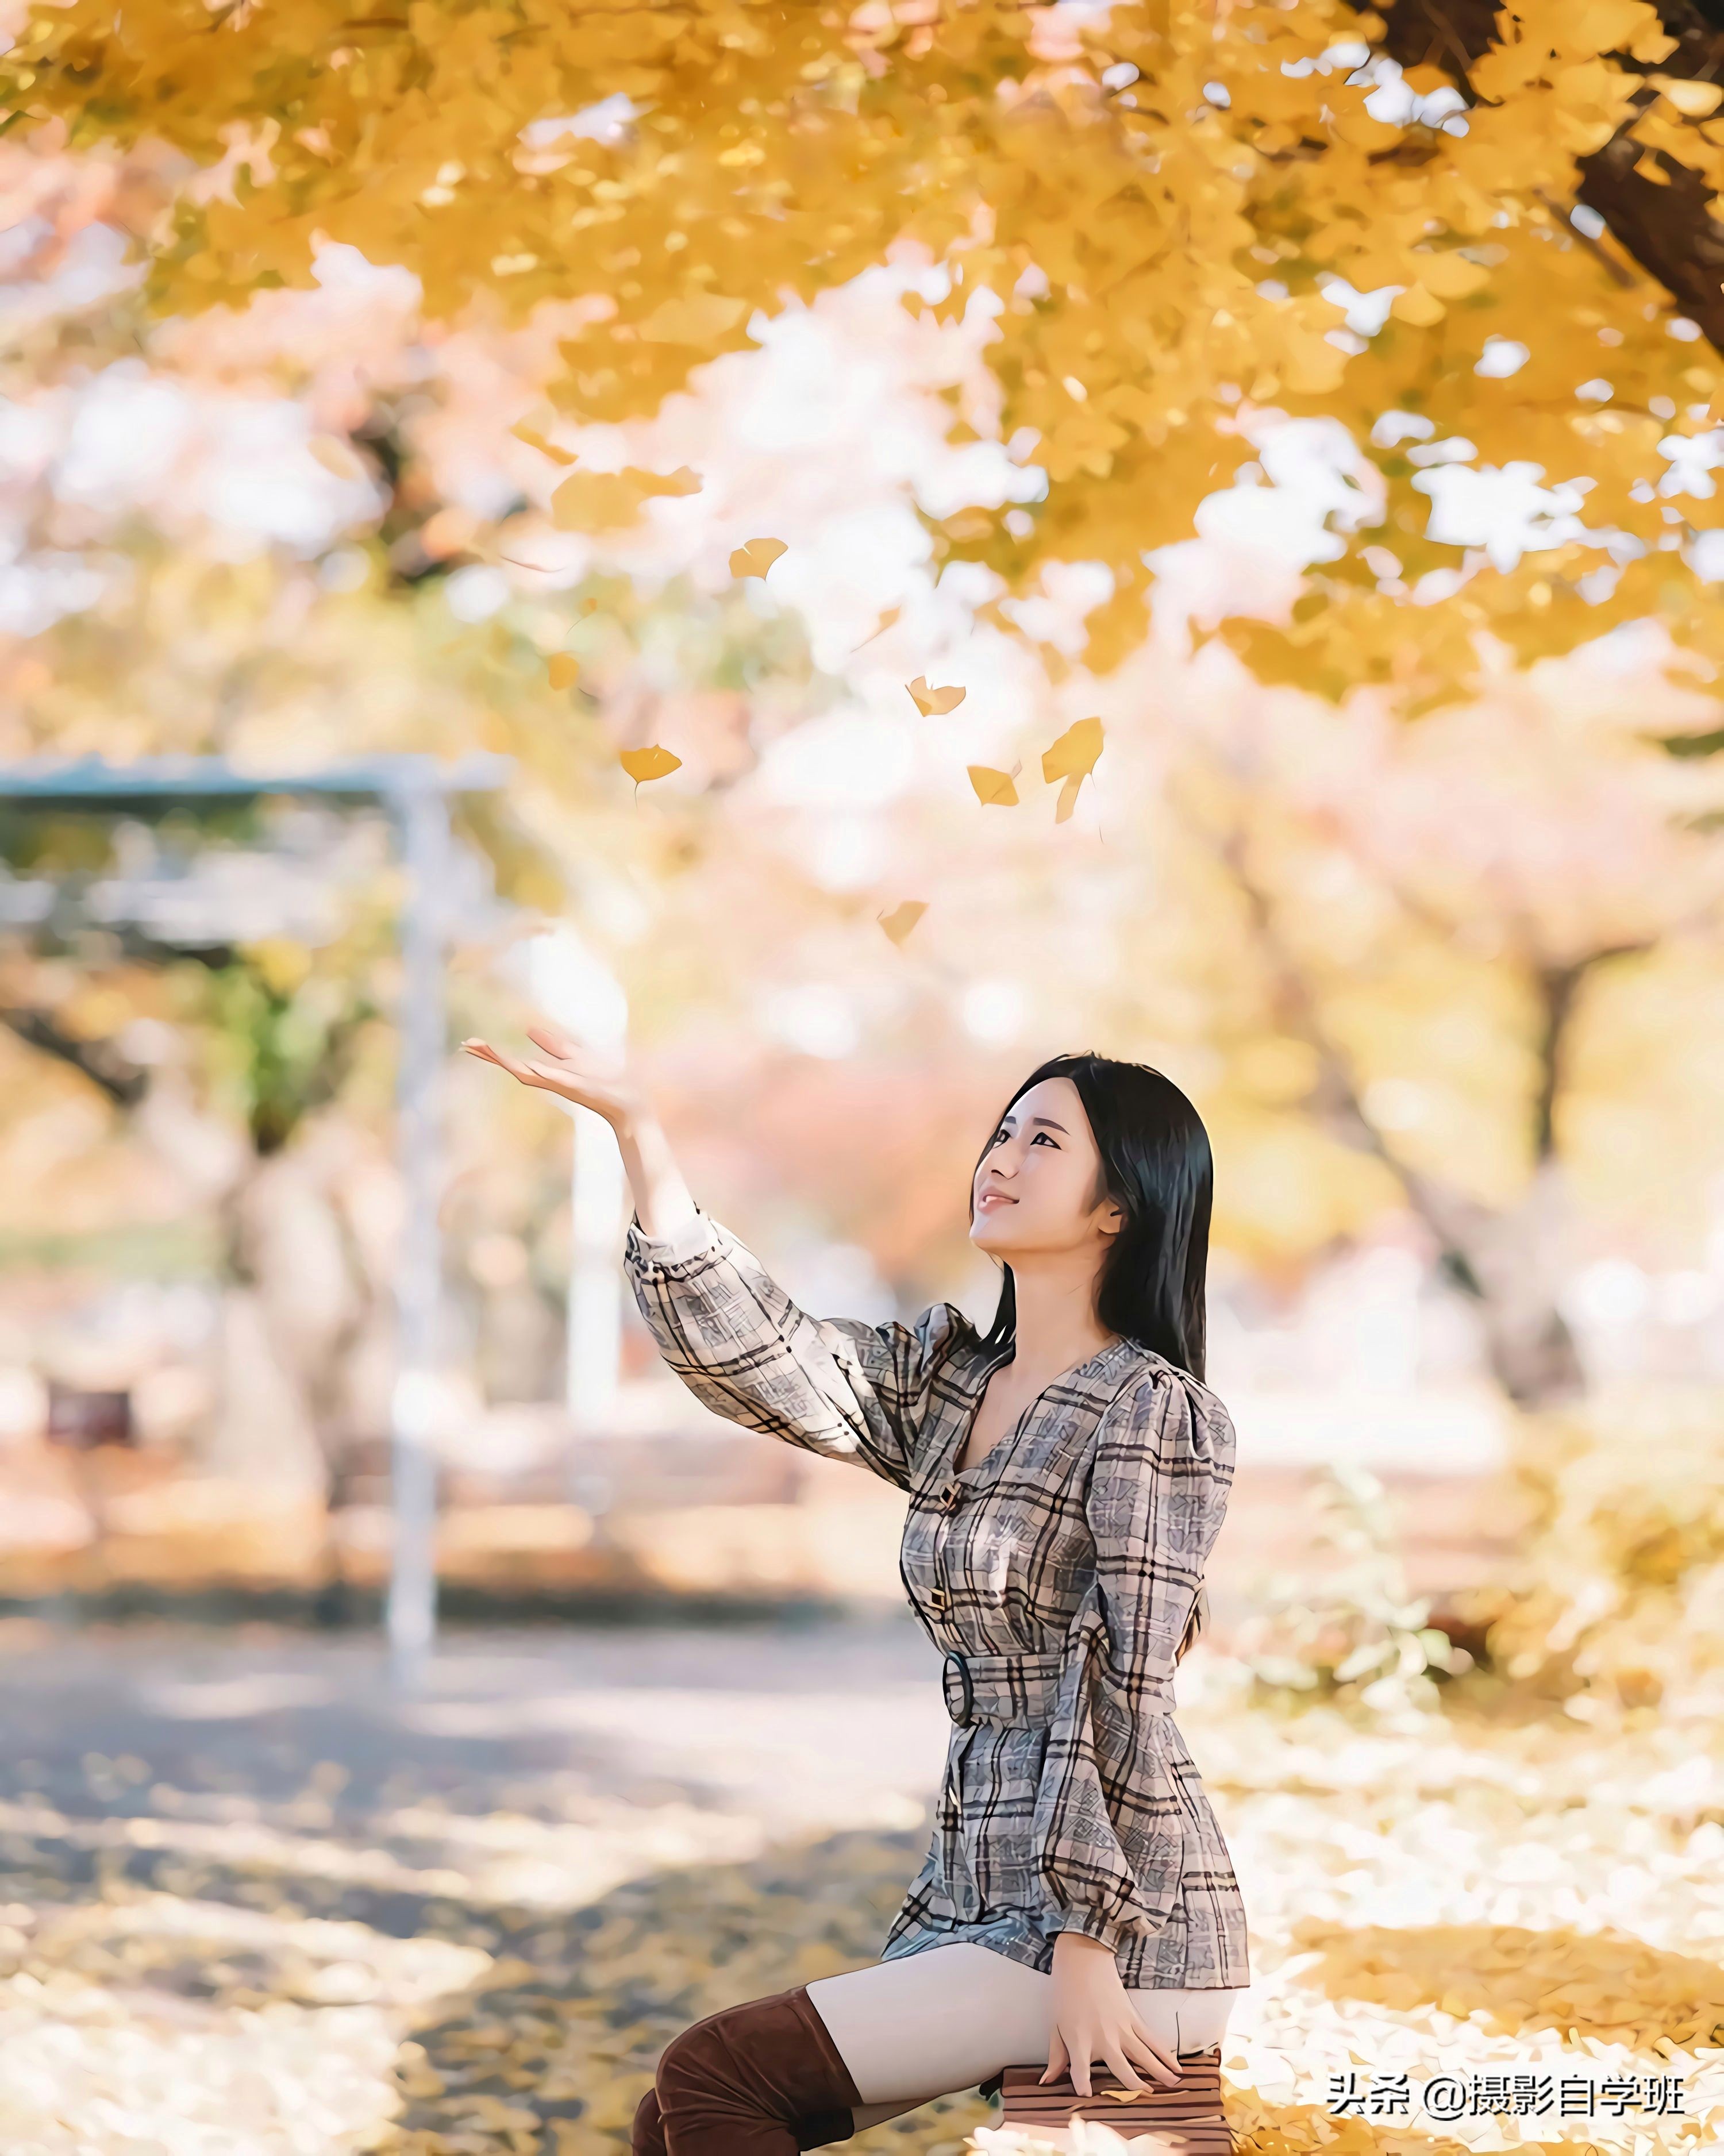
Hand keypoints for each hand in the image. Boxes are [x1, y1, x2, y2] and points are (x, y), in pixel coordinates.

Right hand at [461, 1022, 643, 1129]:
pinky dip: (543, 1071)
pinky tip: (529, 1064)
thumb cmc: (602, 1080)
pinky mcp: (578, 1086)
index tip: (469, 1043)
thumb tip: (529, 1030)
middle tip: (466, 1044)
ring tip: (485, 1048)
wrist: (627, 1100)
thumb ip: (553, 1045)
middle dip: (490, 1056)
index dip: (492, 1053)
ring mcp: (562, 1084)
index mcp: (547, 1073)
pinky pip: (556, 1078)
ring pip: (529, 1073)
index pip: (513, 1062)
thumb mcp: (575, 1055)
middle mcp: (549, 1080)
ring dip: (508, 1061)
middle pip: (513, 1067)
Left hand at [1044, 1932, 1180, 2097]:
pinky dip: (1164, 2052)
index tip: (1088, 2095)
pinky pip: (1151, 2039)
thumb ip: (1056, 2057)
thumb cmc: (1065, 1994)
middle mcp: (1103, 2038)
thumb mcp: (1055, 2026)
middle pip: (1122, 2069)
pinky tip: (1176, 2065)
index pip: (1080, 2071)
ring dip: (1159, 2071)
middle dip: (1135, 2085)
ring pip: (1143, 2055)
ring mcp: (1121, 2028)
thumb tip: (1047, 2082)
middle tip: (1148, 2097)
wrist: (1083, 1961)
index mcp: (1079, 2041)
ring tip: (1172, 2086)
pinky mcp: (1133, 2018)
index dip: (1083, 2085)